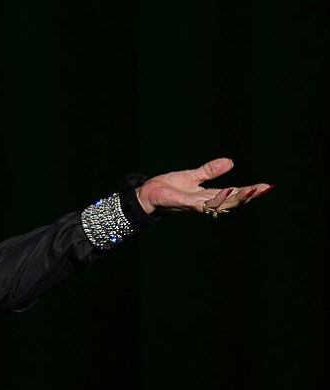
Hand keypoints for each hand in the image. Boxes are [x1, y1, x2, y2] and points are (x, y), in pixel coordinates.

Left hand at [136, 158, 272, 215]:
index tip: (267, 186)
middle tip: (263, 189)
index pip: (232, 193)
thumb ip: (210, 171)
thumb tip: (230, 162)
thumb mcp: (193, 176)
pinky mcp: (180, 202)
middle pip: (229, 200)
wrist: (147, 195)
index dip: (249, 191)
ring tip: (248, 191)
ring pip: (216, 203)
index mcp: (207, 196)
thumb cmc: (169, 188)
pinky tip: (221, 194)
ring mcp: (192, 204)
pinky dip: (209, 200)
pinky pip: (196, 203)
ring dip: (232, 197)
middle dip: (246, 195)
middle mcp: (202, 202)